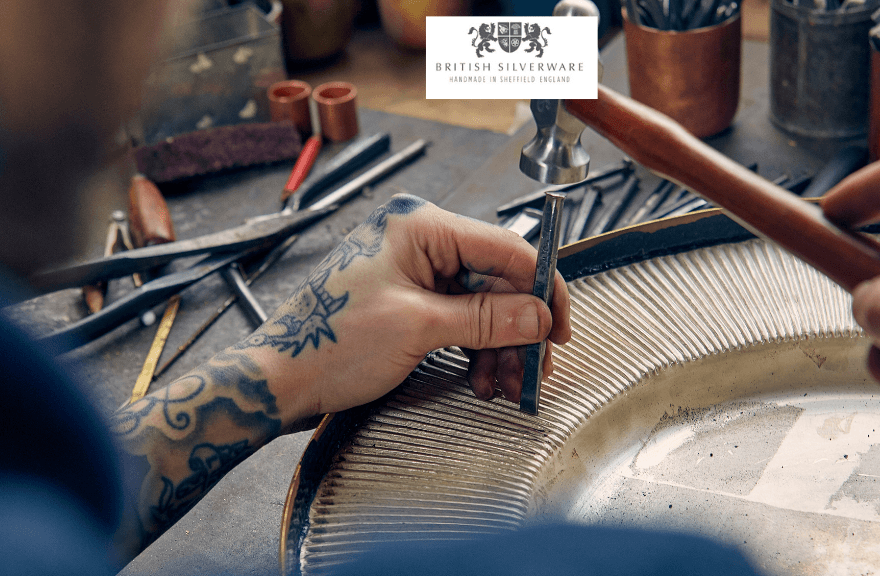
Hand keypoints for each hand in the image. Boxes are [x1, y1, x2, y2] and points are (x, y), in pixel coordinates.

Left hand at [240, 195, 570, 424]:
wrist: (280, 380)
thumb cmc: (328, 344)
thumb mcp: (417, 328)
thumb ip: (485, 319)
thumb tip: (538, 316)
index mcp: (419, 227)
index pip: (505, 247)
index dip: (541, 288)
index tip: (559, 327)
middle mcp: (421, 242)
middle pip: (497, 281)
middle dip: (519, 329)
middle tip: (536, 368)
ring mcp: (415, 272)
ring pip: (483, 305)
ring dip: (500, 347)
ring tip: (506, 384)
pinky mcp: (411, 300)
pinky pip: (460, 319)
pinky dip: (476, 349)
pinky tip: (482, 378)